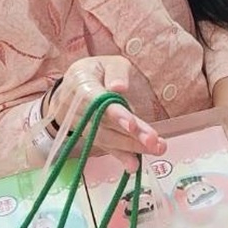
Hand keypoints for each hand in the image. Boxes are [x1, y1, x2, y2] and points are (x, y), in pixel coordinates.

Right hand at [47, 56, 166, 159]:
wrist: (72, 88)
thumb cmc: (97, 71)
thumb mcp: (108, 62)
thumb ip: (116, 72)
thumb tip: (119, 87)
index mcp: (83, 85)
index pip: (98, 102)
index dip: (115, 114)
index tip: (132, 124)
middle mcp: (78, 108)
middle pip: (105, 124)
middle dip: (130, 135)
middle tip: (154, 141)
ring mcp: (82, 125)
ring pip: (106, 138)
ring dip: (130, 147)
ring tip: (155, 149)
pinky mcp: (90, 136)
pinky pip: (104, 147)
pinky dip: (120, 156)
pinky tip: (133, 166)